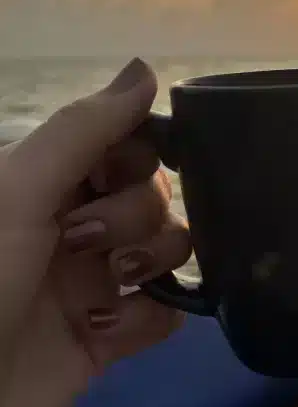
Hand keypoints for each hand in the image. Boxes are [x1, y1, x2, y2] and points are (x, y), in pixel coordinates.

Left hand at [0, 58, 191, 406]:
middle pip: (156, 195)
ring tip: (110, 285)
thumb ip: (84, 129)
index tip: (120, 174)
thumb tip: (146, 68)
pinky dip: (149, 318)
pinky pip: (164, 314)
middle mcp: (76, 224)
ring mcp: (95, 281)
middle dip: (135, 215)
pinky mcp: (110, 338)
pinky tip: (111, 329)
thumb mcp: (19, 190)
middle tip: (88, 244)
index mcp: (49, 183)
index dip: (137, 155)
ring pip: (169, 249)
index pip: (127, 145)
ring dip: (152, 261)